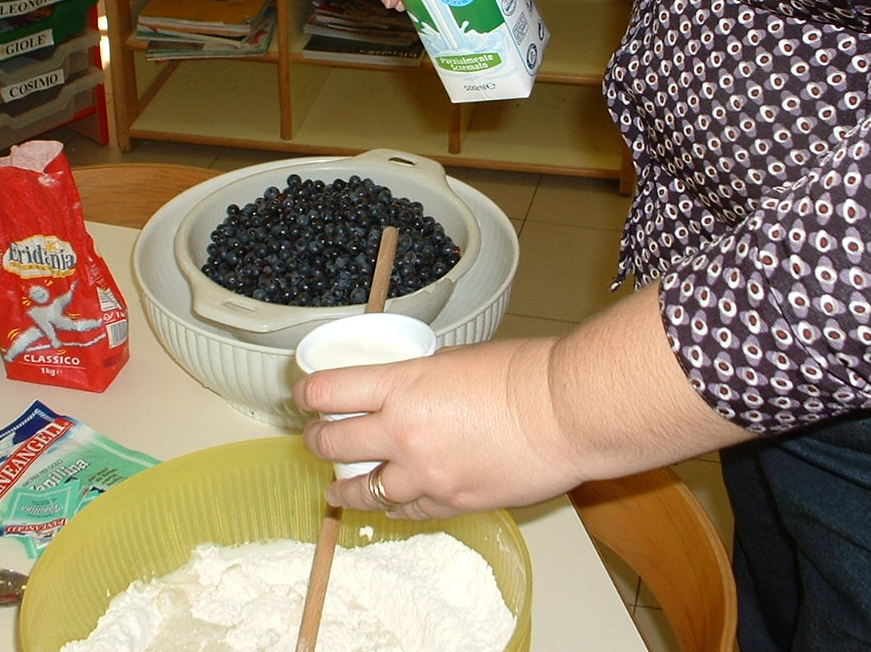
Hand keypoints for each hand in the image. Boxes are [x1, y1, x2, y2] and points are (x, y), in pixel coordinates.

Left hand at [294, 336, 582, 518]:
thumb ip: (417, 377)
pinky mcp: (450, 502)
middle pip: (332, 443)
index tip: (304, 397)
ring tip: (337, 487)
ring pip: (360, 490)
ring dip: (344, 486)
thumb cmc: (522, 374)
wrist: (565, 413)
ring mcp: (424, 474)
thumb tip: (400, 386)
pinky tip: (389, 502)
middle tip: (317, 439)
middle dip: (317, 441)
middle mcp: (403, 432)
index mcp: (402, 386)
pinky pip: (405, 511)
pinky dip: (393, 505)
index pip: (328, 392)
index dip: (307, 395)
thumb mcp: (454, 358)